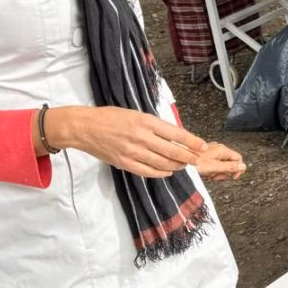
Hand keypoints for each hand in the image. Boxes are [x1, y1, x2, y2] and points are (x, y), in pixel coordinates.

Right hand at [45, 105, 205, 178]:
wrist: (84, 127)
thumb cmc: (110, 117)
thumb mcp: (136, 114)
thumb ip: (154, 126)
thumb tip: (174, 136)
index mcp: (145, 121)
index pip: (176, 134)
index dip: (192, 142)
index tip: (203, 146)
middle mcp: (141, 137)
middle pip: (172, 151)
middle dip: (189, 157)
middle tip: (198, 160)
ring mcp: (132, 152)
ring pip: (162, 163)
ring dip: (176, 165)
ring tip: (184, 165)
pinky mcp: (124, 163)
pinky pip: (148, 172)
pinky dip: (160, 173)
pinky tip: (167, 171)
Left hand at [195, 141, 245, 180]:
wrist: (178, 161)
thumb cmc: (193, 164)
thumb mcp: (214, 167)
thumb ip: (230, 167)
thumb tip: (243, 166)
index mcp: (222, 150)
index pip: (238, 158)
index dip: (237, 169)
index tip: (232, 177)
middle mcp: (218, 149)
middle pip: (230, 162)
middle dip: (225, 172)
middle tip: (216, 177)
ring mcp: (211, 152)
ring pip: (221, 165)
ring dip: (217, 172)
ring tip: (209, 175)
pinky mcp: (205, 157)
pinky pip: (213, 165)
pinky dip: (211, 171)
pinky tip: (204, 173)